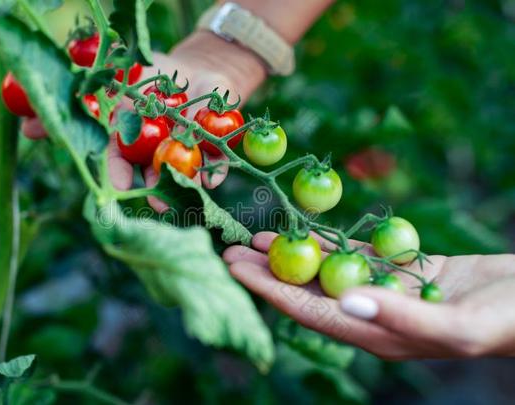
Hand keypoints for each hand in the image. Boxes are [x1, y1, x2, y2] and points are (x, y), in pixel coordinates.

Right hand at [107, 31, 265, 211]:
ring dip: (187, 185)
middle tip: (158, 206)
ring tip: (188, 193)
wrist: (193, 70)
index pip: (120, 159)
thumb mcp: (130, 78)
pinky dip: (216, 171)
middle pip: (155, 175)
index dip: (118, 173)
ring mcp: (185, 149)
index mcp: (134, 138)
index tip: (119, 187)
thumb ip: (118, 90)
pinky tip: (214, 181)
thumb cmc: (153, 74)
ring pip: (186, 172)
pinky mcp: (213, 144)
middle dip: (157, 193)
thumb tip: (102, 91)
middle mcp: (158, 151)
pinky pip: (216, 160)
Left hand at [223, 231, 514, 359]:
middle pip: (308, 291)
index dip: (269, 290)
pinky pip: (357, 253)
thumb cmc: (506, 320)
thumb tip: (342, 303)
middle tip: (232, 249)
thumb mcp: (456, 326)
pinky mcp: (404, 269)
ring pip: (327, 270)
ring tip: (258, 236)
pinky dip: (330, 241)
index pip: (308, 311)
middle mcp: (373, 315)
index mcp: (376, 335)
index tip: (235, 269)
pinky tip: (307, 229)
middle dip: (269, 272)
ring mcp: (386, 291)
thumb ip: (399, 318)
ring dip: (293, 254)